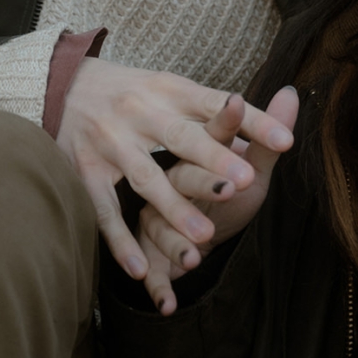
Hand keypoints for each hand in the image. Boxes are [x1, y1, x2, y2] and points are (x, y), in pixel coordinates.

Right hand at [56, 58, 295, 277]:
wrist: (65, 85)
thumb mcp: (180, 92)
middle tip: (245, 181)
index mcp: (171, 91)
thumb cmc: (139, 95)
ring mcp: (112, 141)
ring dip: (174, 210)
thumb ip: (232, 109)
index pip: (217, 106)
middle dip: (213, 161)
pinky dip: (120, 242)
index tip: (286, 141)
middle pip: (182, 138)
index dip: (252, 122)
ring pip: (146, 179)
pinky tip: (141, 272)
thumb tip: (292, 97)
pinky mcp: (86, 171)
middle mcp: (142, 112)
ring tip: (205, 239)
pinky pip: (104, 211)